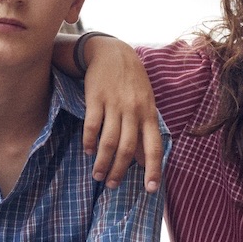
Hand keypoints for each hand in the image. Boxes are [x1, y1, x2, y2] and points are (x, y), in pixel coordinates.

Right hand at [82, 38, 164, 193]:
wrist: (112, 52)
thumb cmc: (131, 83)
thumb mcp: (145, 104)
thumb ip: (145, 131)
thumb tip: (145, 162)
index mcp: (149, 114)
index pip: (154, 147)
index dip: (153, 170)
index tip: (150, 190)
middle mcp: (134, 111)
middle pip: (128, 148)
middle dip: (120, 170)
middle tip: (112, 185)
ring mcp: (115, 104)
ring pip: (109, 141)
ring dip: (103, 162)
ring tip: (98, 175)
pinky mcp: (96, 97)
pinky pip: (92, 125)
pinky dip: (89, 142)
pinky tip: (88, 151)